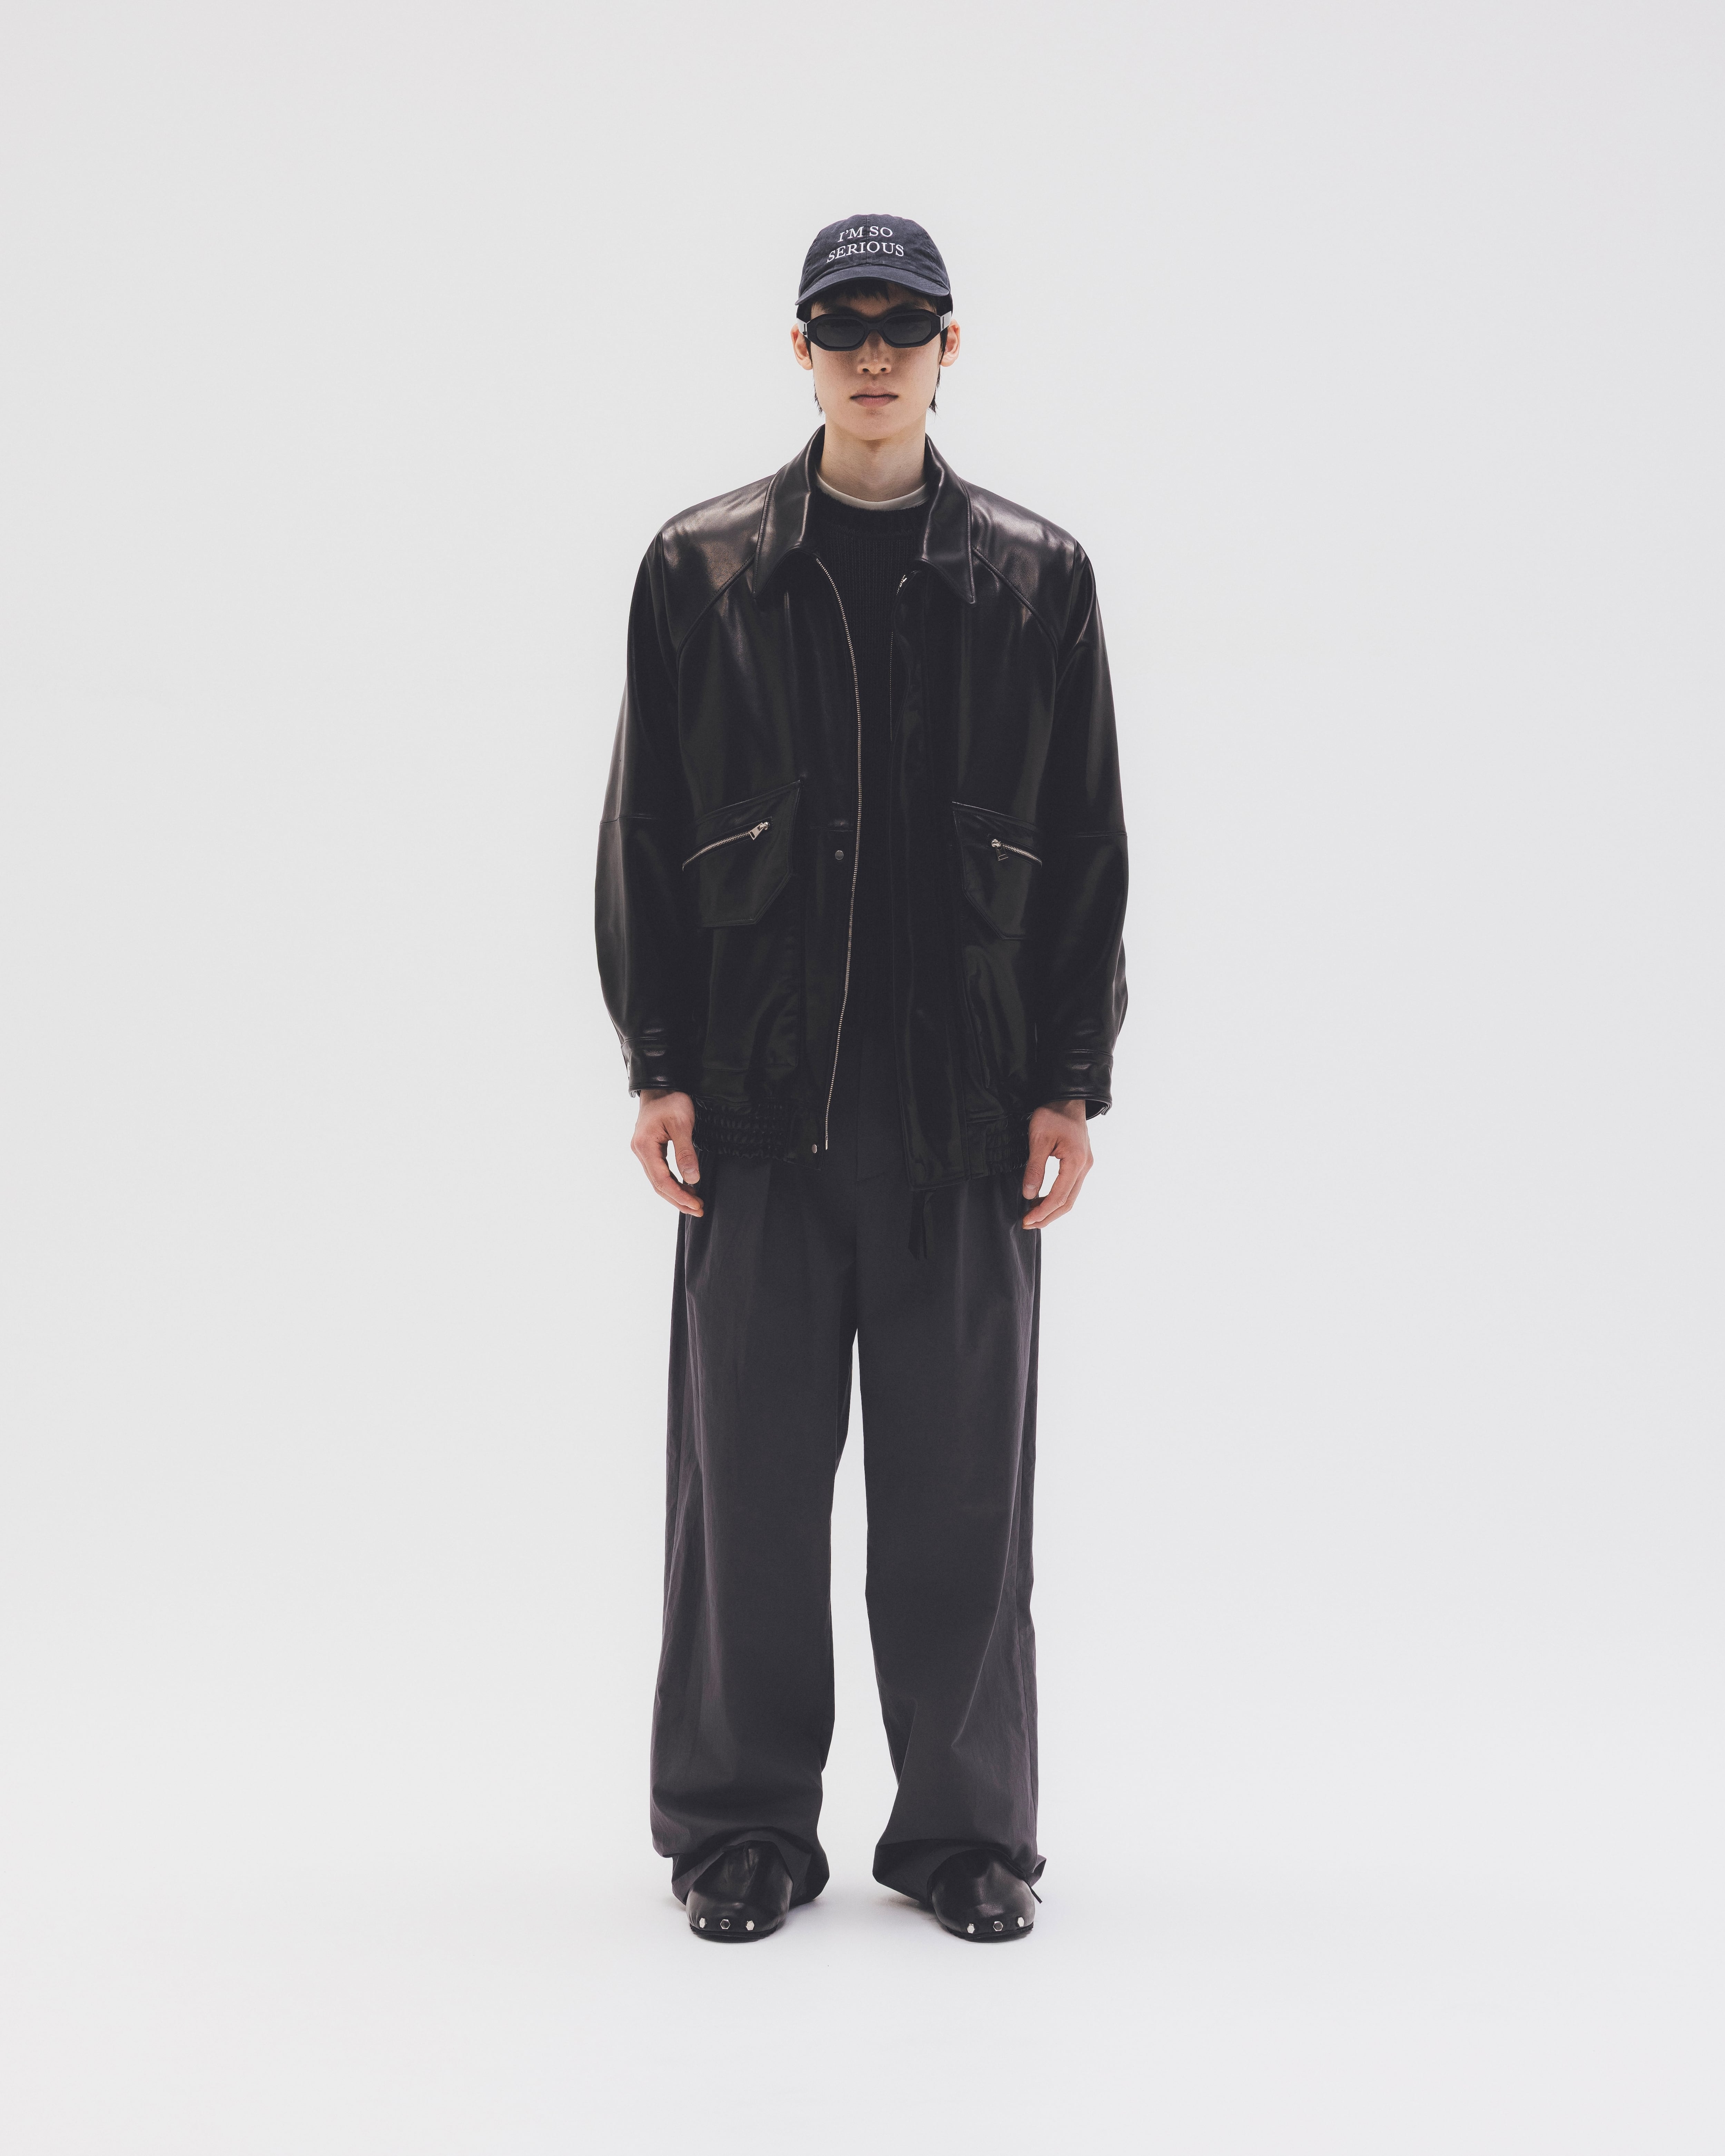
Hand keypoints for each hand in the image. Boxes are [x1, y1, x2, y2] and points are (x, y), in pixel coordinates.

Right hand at [632, 1090, 702, 1215]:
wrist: (660, 1084)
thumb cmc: (670, 1099)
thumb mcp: (681, 1124)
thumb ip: (685, 1152)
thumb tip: (691, 1179)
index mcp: (645, 1146)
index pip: (662, 1180)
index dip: (679, 1195)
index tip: (695, 1205)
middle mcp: (640, 1151)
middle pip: (658, 1184)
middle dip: (678, 1200)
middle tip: (698, 1210)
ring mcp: (643, 1150)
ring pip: (658, 1180)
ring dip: (675, 1193)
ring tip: (694, 1203)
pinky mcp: (649, 1148)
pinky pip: (659, 1171)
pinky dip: (672, 1182)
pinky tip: (685, 1187)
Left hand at [1020, 1098, 1092, 1228]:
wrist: (1068, 1098)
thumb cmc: (1053, 1114)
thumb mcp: (1038, 1138)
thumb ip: (1034, 1167)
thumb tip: (1028, 1194)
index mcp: (1076, 1161)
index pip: (1059, 1196)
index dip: (1042, 1211)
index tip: (1027, 1220)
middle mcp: (1084, 1166)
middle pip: (1068, 1202)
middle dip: (1048, 1216)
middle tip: (1028, 1224)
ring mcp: (1085, 1165)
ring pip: (1071, 1197)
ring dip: (1052, 1210)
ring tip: (1034, 1216)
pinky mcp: (1081, 1163)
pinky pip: (1071, 1188)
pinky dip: (1057, 1198)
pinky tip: (1042, 1200)